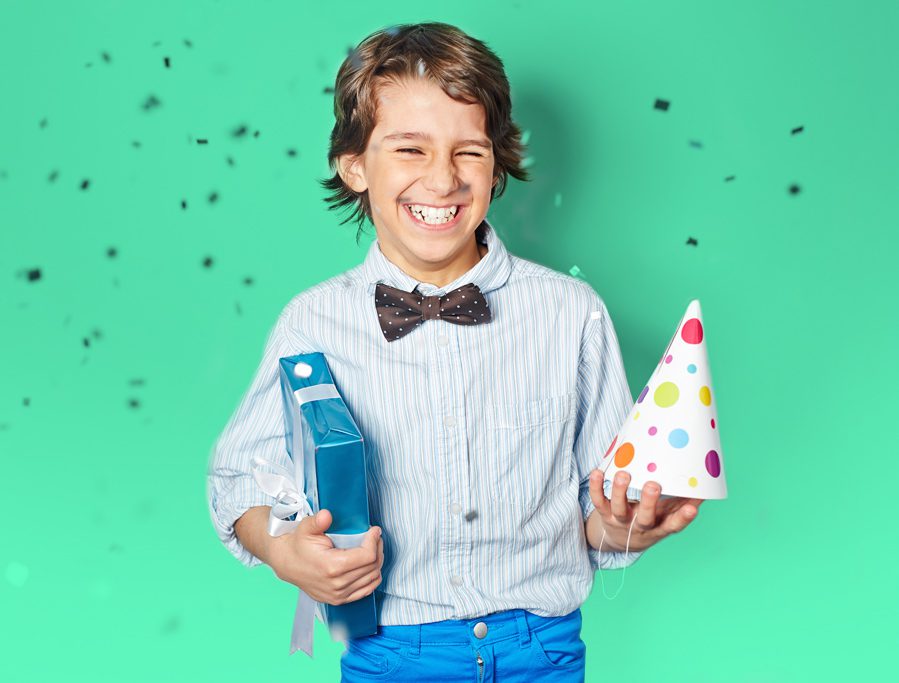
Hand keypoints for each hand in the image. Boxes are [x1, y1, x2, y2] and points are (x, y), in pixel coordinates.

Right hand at [268, 508, 383, 605]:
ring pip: (372, 578)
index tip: (374, 530)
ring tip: (373, 548)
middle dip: (377, 548)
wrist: (287, 563)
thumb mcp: (306, 528)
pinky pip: (366, 591)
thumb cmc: (299, 545)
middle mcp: (337, 584)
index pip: (367, 556)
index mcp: (331, 566)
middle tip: (375, 537)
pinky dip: (372, 577)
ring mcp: (338, 595)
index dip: (374, 541)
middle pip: (372, 567)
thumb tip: (327, 515)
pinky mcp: (339, 600)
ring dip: (377, 562)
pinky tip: (370, 565)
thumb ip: (317, 521)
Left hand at [586, 469, 702, 552]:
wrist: (620, 540)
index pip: (673, 526)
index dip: (683, 519)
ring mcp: (621, 520)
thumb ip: (684, 502)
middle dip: (649, 502)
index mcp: (659, 527)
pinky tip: (597, 472)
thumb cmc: (651, 521)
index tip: (692, 509)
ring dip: (620, 491)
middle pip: (645, 518)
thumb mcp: (668, 516)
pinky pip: (598, 501)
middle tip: (653, 485)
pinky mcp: (604, 514)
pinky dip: (596, 487)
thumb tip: (707, 486)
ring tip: (624, 474)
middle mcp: (640, 526)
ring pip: (619, 508)